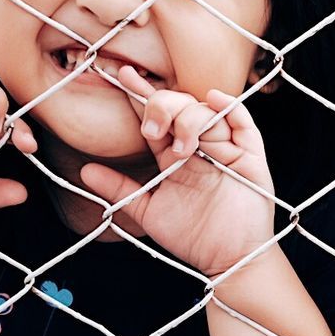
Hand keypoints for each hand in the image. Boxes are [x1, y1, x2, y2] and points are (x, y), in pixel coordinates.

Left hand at [78, 67, 274, 274]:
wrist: (227, 260)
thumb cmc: (191, 238)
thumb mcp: (148, 211)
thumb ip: (119, 189)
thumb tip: (84, 170)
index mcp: (173, 156)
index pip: (155, 117)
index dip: (137, 94)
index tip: (117, 74)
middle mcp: (199, 147)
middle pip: (180, 106)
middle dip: (161, 106)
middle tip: (151, 128)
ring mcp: (225, 149)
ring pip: (206, 111)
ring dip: (188, 119)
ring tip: (180, 148)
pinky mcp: (250, 157)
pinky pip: (243, 123)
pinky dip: (230, 107)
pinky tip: (214, 99)